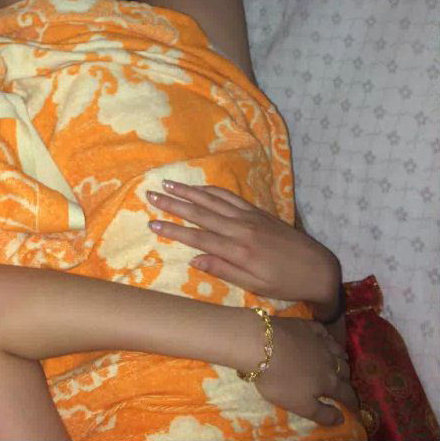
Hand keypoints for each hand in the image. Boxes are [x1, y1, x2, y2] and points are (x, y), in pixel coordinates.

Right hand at [146, 182, 339, 308]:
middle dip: (174, 203)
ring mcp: (249, 217)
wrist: (318, 268)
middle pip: (201, 213)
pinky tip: (198, 188)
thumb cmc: (286, 284)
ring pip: (213, 200)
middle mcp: (241, 230)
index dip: (174, 230)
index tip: (152, 223)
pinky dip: (211, 190)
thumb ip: (224, 271)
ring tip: (168, 184)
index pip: (199, 238)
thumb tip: (194, 259)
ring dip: (189, 191)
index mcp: (239, 252)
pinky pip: (230, 197)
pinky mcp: (257, 211)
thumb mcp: (256, 286)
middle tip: (151, 194)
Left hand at [253, 316, 358, 426]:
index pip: (347, 394)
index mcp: (329, 381)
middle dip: (346, 379)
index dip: (353, 403)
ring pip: (337, 349)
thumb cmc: (280, 380)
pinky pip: (323, 331)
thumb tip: (342, 418)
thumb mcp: (301, 406)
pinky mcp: (305, 325)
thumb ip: (323, 414)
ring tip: (340, 362)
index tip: (355, 408)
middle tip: (343, 384)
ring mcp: (317, 340)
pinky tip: (324, 338)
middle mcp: (328, 359)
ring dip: (341, 358)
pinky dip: (327, 336)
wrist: (260, 344)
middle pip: (344, 370)